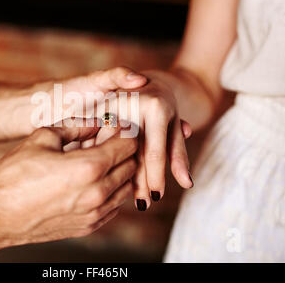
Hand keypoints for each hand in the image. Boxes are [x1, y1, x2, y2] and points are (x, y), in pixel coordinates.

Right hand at [0, 118, 137, 247]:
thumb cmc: (13, 176)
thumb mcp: (43, 137)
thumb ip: (76, 126)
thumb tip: (96, 122)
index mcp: (88, 167)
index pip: (128, 144)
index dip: (122, 131)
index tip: (111, 126)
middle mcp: (97, 193)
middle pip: (131, 165)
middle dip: (123, 149)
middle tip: (104, 141)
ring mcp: (94, 214)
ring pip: (126, 187)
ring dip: (119, 171)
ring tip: (98, 161)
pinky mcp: (88, 226)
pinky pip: (114, 206)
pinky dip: (111, 191)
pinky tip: (92, 182)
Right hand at [92, 70, 193, 210]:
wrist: (148, 80)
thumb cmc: (166, 107)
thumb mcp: (175, 128)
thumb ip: (178, 154)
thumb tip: (187, 184)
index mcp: (156, 106)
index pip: (154, 151)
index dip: (155, 178)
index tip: (154, 200)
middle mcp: (133, 103)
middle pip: (132, 152)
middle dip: (136, 181)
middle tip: (140, 205)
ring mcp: (112, 104)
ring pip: (114, 148)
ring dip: (115, 172)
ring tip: (121, 197)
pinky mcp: (97, 107)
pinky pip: (98, 138)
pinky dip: (101, 157)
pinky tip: (103, 175)